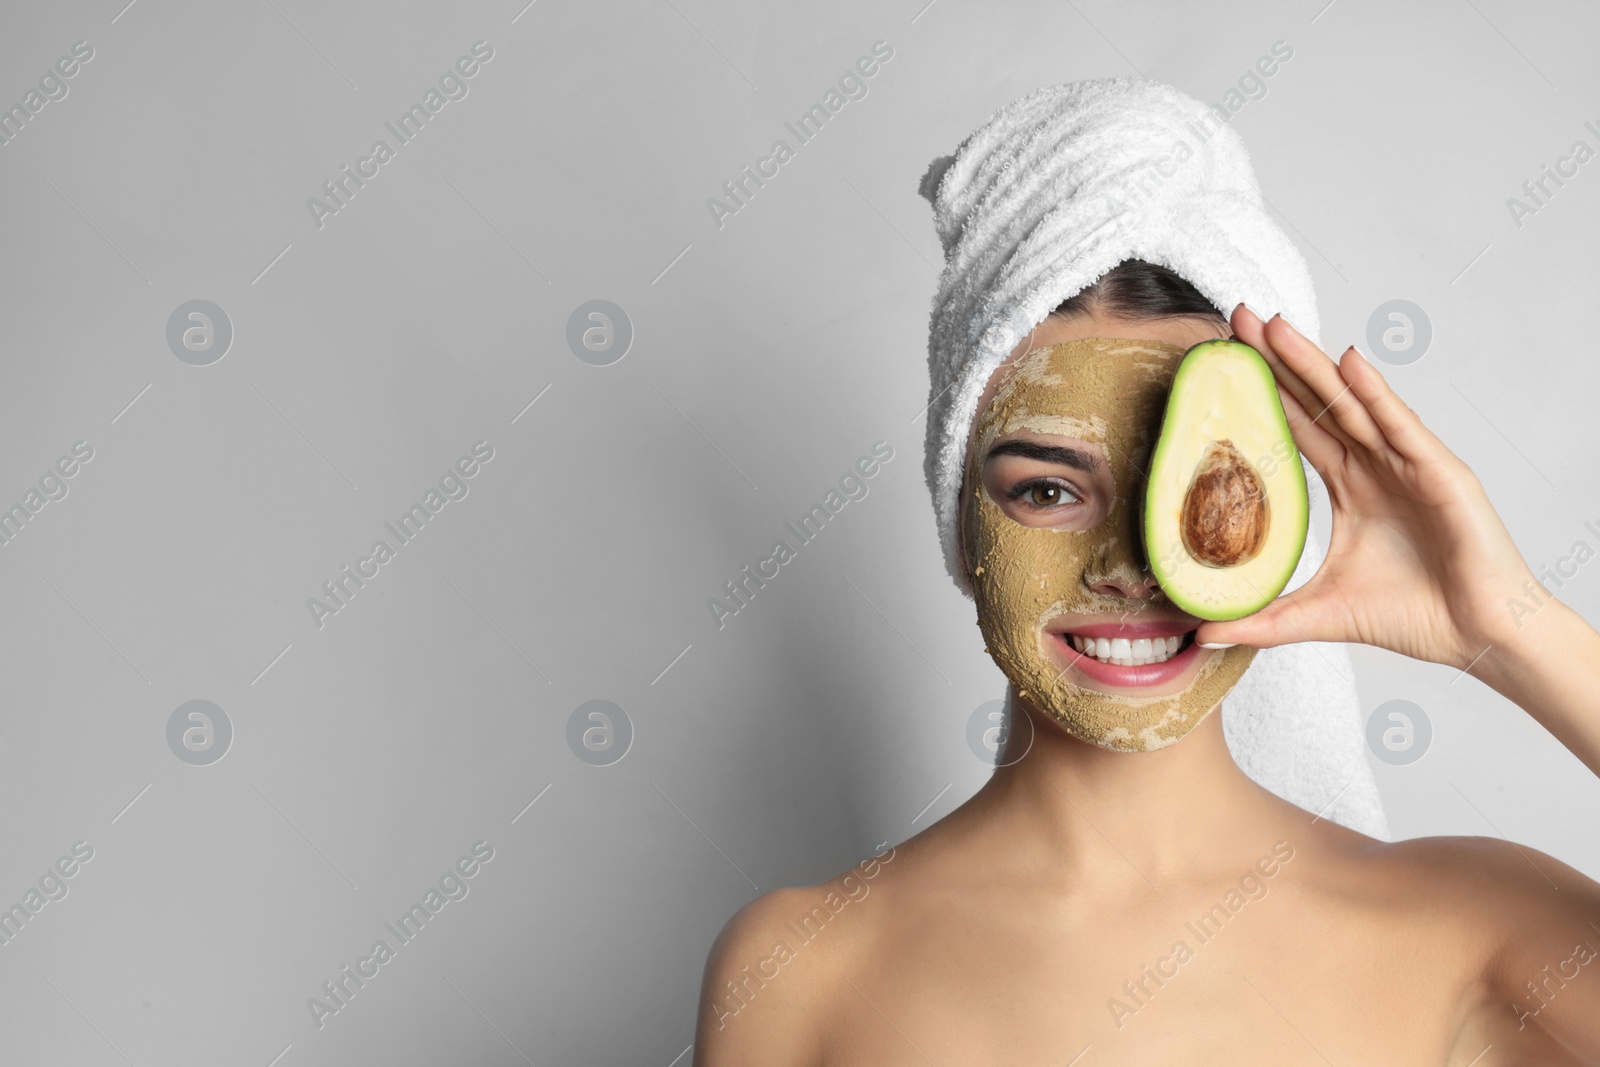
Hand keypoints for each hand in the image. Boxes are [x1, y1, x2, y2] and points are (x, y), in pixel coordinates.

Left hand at [1193, 304, 1538, 669]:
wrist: (1480, 638)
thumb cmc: (1416, 616)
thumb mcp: (1319, 614)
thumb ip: (1262, 619)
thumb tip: (1201, 633)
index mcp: (1351, 486)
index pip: (1297, 428)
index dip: (1262, 395)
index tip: (1223, 364)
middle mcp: (1377, 466)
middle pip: (1317, 402)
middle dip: (1277, 361)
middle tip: (1235, 318)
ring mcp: (1409, 464)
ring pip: (1353, 403)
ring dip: (1314, 364)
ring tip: (1275, 325)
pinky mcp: (1441, 474)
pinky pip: (1402, 426)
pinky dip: (1376, 394)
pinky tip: (1349, 362)